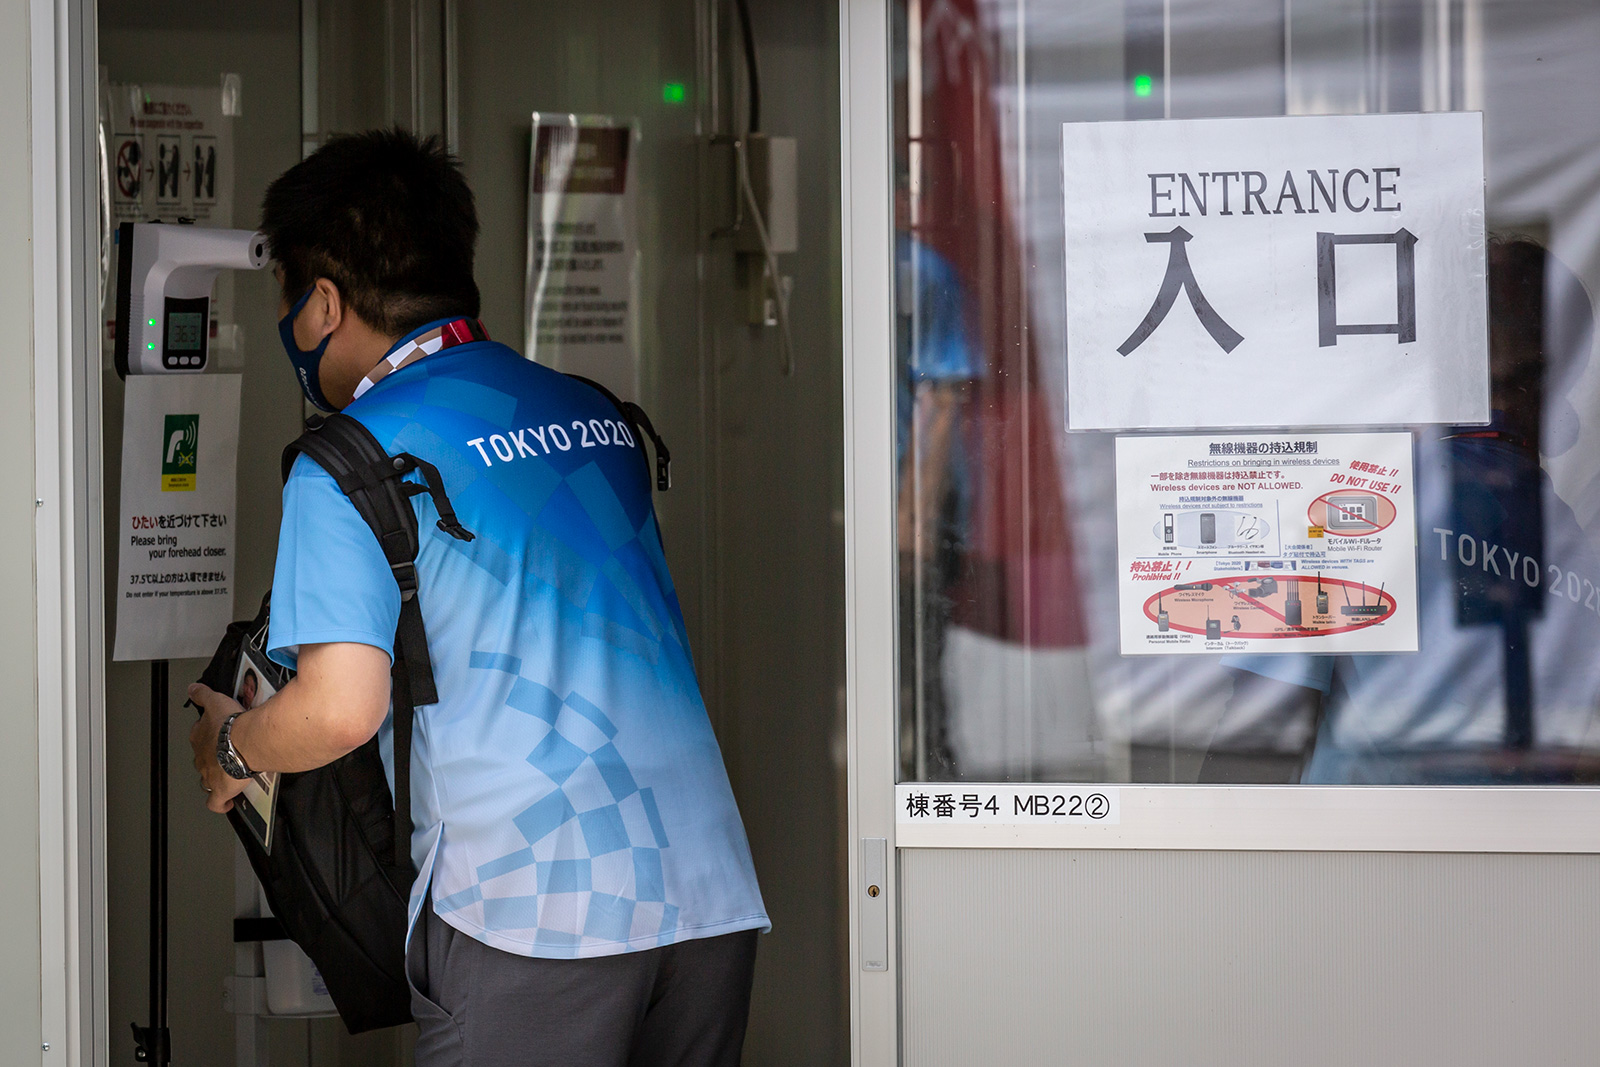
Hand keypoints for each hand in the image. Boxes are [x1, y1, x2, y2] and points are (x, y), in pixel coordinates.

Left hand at [188, 683, 251, 814]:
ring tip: (226, 776)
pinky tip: (227, 803)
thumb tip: (192, 688)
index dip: (207, 734)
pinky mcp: (221, 790)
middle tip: (226, 753)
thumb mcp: (215, 701)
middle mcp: (202, 757)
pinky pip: (216, 802)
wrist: (245, 743)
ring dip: (214, 778)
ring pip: (206, 779)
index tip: (216, 732)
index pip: (198, 735)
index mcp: (200, 737)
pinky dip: (220, 804)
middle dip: (211, 757)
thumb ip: (202, 694)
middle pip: (202, 758)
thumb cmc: (232, 725)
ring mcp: (210, 775)